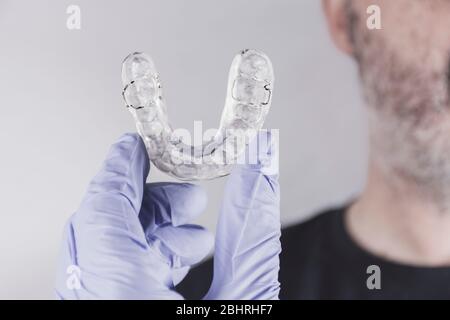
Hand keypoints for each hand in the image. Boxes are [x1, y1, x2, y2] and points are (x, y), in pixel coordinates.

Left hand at [55, 132, 280, 298]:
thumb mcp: (249, 298)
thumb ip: (254, 231)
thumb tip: (262, 163)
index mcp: (124, 298)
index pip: (102, 216)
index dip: (119, 171)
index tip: (136, 145)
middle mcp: (99, 305)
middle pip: (100, 233)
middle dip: (148, 203)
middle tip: (189, 196)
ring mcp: (98, 311)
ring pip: (103, 256)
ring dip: (150, 234)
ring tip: (200, 236)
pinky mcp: (107, 316)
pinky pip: (109, 279)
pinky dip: (144, 260)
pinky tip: (182, 261)